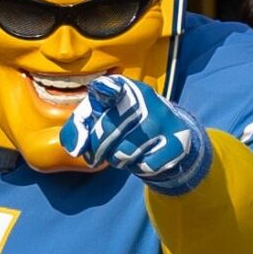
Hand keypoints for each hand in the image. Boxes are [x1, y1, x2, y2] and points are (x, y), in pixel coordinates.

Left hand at [58, 75, 212, 193]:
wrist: (169, 134)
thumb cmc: (124, 124)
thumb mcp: (101, 117)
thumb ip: (79, 126)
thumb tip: (75, 149)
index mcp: (125, 88)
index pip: (114, 86)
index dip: (105, 89)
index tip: (100, 88)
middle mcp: (147, 99)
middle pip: (107, 130)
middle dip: (97, 148)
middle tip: (100, 151)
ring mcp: (164, 120)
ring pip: (123, 153)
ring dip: (117, 159)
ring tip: (125, 149)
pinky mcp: (177, 142)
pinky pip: (144, 166)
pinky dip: (138, 167)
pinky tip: (144, 155)